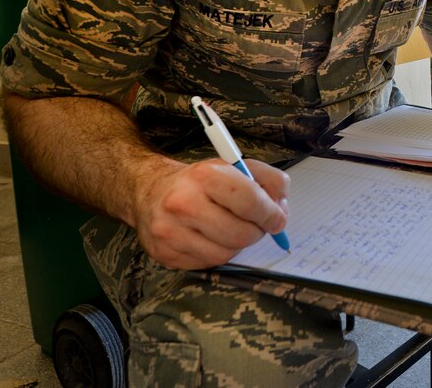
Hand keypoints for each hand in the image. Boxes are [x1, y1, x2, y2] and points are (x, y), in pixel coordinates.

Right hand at [131, 158, 289, 269]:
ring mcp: (170, 231)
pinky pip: (207, 264)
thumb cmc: (201, 181)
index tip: (278, 219)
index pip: (250, 201)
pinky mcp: (164, 253)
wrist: (150, 191)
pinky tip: (211, 238)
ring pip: (226, 253)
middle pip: (240, 234)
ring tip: (231, 229)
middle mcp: (182, 203)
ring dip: (237, 245)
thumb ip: (269, 181)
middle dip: (256, 232)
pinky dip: (217, 253)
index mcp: (204, 176)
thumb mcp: (237, 167)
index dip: (271, 214)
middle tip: (255, 225)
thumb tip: (281, 210)